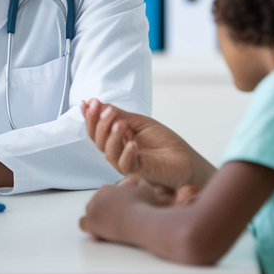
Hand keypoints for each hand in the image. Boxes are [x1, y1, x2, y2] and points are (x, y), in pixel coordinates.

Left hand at [79, 178, 182, 242]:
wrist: (143, 220)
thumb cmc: (151, 208)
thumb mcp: (155, 195)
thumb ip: (156, 190)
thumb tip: (186, 188)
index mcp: (112, 187)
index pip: (108, 193)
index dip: (116, 203)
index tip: (123, 211)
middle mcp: (100, 194)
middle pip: (97, 202)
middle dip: (106, 210)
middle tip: (117, 221)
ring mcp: (94, 207)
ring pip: (90, 211)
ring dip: (97, 218)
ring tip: (108, 227)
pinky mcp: (92, 220)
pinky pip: (83, 224)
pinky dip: (91, 228)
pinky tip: (100, 234)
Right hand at [82, 100, 214, 191]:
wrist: (186, 161)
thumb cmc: (164, 143)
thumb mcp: (141, 122)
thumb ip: (120, 115)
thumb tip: (97, 103)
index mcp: (116, 139)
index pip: (96, 128)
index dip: (90, 116)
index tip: (88, 102)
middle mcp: (117, 151)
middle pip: (97, 139)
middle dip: (98, 123)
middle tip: (107, 110)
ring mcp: (125, 162)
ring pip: (108, 151)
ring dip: (112, 135)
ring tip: (121, 123)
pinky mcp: (138, 172)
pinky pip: (125, 164)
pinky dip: (126, 153)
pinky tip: (132, 143)